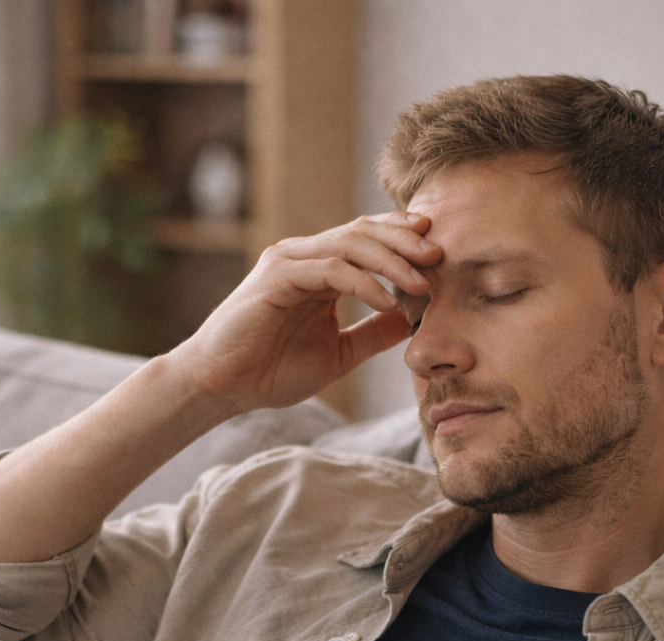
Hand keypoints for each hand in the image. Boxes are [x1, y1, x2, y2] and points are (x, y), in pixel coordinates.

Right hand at [179, 211, 441, 412]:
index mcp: (319, 270)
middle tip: (441, 255)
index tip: (440, 255)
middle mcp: (304, 257)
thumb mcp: (338, 353)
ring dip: (392, 260)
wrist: (222, 387)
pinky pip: (331, 270)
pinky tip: (388, 303)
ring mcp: (288, 263)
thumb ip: (372, 334)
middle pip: (364, 232)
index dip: (404, 241)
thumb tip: (413, 321)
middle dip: (406, 241)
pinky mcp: (277, 278)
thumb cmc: (271, 371)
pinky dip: (364, 284)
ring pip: (350, 244)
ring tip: (423, 282)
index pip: (368, 240)